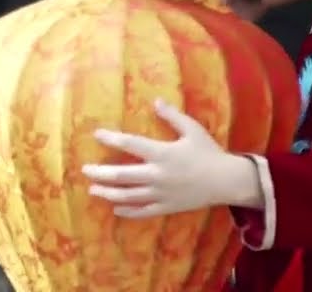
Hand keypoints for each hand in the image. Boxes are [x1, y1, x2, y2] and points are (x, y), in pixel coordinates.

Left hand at [82, 99, 260, 217]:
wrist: (227, 181)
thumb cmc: (209, 152)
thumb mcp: (192, 129)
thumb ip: (172, 115)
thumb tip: (155, 100)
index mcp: (162, 153)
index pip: (131, 144)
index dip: (112, 139)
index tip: (96, 134)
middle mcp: (158, 175)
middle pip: (122, 176)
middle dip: (100, 173)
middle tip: (84, 170)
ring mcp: (161, 194)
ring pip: (129, 196)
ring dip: (108, 193)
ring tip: (93, 190)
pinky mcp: (167, 207)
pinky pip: (143, 212)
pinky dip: (128, 212)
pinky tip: (115, 209)